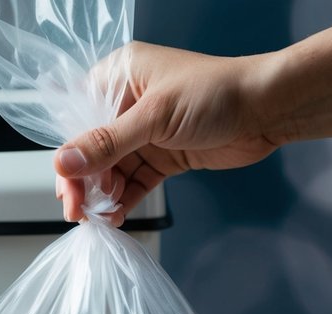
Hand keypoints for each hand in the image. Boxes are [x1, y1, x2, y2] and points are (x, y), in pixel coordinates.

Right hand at [54, 43, 280, 225]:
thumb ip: (108, 143)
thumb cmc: (215, 94)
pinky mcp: (164, 155)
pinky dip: (125, 200)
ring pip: (113, 169)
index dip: (69, 154)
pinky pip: (135, 181)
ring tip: (101, 218)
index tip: (65, 186)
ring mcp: (147, 132)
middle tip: (79, 212)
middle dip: (85, 181)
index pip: (78, 117)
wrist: (267, 109)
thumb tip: (64, 163)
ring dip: (105, 195)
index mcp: (120, 76)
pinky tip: (116, 218)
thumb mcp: (154, 116)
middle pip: (93, 148)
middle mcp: (129, 103)